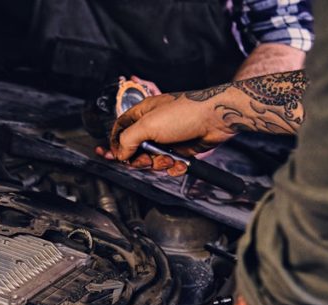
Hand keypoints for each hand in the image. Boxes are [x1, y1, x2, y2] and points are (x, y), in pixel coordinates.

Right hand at [108, 91, 240, 171]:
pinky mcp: (180, 150)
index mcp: (142, 114)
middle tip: (146, 160)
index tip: (110, 155)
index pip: (120, 129)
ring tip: (169, 159)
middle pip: (134, 150)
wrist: (216, 119)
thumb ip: (128, 140)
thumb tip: (119, 154)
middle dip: (139, 159)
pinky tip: (180, 163)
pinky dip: (173, 167)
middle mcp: (153, 126)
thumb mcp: (148, 125)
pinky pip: (169, 165)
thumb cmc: (185, 113)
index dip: (114, 143)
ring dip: (159, 164)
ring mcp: (167, 139)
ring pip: (152, 160)